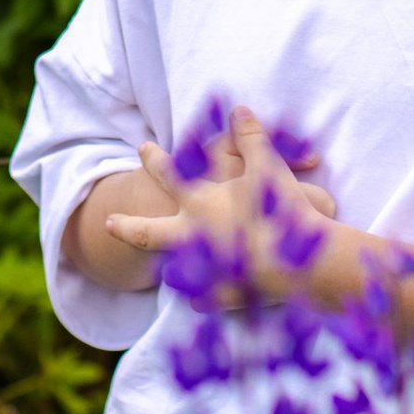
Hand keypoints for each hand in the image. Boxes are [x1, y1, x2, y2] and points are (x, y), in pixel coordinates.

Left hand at [102, 106, 337, 297]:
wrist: (305, 264)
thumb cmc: (282, 210)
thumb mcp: (267, 166)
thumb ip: (251, 137)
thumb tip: (238, 109)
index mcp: (200, 204)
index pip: (169, 176)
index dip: (155, 159)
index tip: (142, 148)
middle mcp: (194, 238)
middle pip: (148, 234)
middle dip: (127, 226)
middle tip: (108, 222)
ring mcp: (206, 271)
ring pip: (173, 271)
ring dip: (168, 268)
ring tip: (162, 269)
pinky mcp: (226, 296)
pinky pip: (205, 300)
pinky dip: (200, 300)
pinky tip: (196, 303)